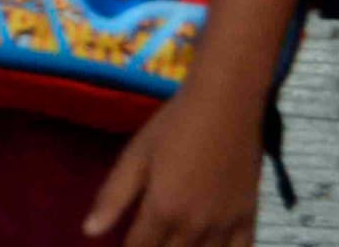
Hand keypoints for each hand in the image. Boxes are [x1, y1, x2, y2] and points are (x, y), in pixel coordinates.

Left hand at [83, 83, 262, 244]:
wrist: (226, 106)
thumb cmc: (174, 125)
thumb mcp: (135, 156)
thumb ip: (113, 197)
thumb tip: (89, 231)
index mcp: (162, 210)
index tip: (122, 245)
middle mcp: (194, 226)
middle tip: (147, 238)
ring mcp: (225, 226)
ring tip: (171, 242)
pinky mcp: (248, 220)